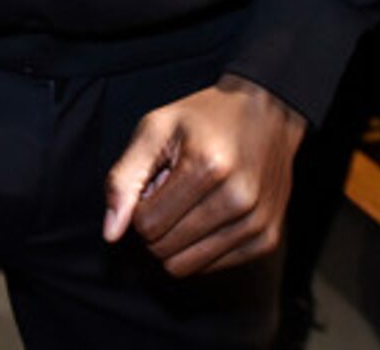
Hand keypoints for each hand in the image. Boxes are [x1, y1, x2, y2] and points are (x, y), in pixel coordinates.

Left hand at [101, 74, 304, 276]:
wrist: (268, 112)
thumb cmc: (205, 118)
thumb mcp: (155, 129)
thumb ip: (124, 179)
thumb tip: (111, 233)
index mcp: (207, 167)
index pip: (146, 224)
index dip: (141, 204)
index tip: (158, 180)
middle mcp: (238, 199)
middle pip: (164, 249)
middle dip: (158, 223)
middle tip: (176, 189)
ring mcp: (256, 222)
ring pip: (186, 266)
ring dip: (178, 238)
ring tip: (194, 201)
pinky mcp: (266, 239)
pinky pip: (211, 268)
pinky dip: (202, 247)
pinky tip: (213, 213)